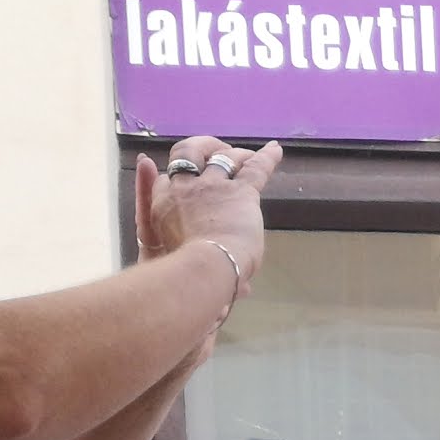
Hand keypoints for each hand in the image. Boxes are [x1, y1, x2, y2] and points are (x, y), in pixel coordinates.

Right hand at [135, 136, 278, 276]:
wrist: (205, 268)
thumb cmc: (187, 274)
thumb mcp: (177, 268)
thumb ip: (204, 273)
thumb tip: (241, 291)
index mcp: (163, 208)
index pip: (165, 181)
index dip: (175, 177)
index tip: (186, 179)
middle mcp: (183, 190)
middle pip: (185, 155)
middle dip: (198, 148)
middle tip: (214, 152)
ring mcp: (212, 187)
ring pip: (221, 157)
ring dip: (234, 154)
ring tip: (244, 156)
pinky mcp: (240, 191)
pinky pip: (254, 168)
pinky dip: (267, 158)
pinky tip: (276, 150)